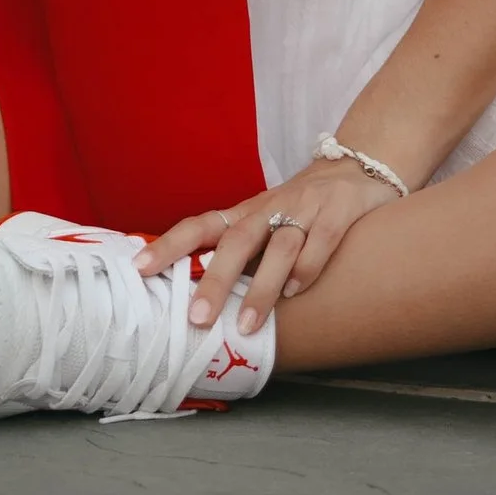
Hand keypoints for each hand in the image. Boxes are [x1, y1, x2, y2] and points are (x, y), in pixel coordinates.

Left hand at [134, 162, 401, 336]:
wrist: (355, 168)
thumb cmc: (298, 208)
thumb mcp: (262, 223)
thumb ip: (236, 253)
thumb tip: (192, 294)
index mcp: (243, 213)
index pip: (199, 226)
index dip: (169, 245)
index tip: (140, 270)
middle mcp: (269, 209)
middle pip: (236, 241)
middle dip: (215, 280)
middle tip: (198, 319)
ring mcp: (304, 209)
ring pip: (279, 247)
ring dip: (262, 287)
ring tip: (248, 325)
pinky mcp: (338, 213)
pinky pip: (320, 242)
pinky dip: (307, 268)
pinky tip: (295, 293)